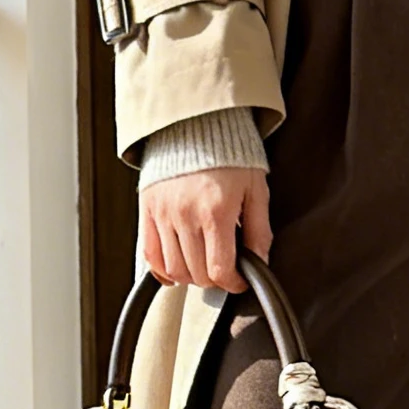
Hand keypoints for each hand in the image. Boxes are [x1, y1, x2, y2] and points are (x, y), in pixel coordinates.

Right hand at [139, 166, 270, 291]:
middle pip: (196, 273)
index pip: (220, 269)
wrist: (197, 124)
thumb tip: (260, 262)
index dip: (233, 283)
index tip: (239, 280)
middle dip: (214, 280)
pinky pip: (150, 255)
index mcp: (216, 211)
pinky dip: (162, 271)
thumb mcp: (256, 190)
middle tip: (224, 270)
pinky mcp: (147, 210)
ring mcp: (163, 213)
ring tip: (203, 266)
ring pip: (173, 269)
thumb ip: (260, 230)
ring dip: (191, 277)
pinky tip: (177, 269)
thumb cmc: (230, 155)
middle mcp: (186, 214)